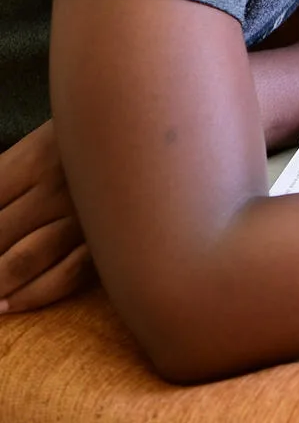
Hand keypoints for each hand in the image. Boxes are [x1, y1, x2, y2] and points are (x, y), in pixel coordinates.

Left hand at [0, 120, 92, 312]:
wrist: (154, 125)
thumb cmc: (92, 136)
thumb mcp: (44, 142)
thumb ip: (9, 175)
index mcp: (34, 159)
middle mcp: (56, 189)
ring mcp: (84, 215)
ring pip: (26, 259)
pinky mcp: (109, 236)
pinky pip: (69, 273)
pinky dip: (37, 293)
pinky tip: (14, 303)